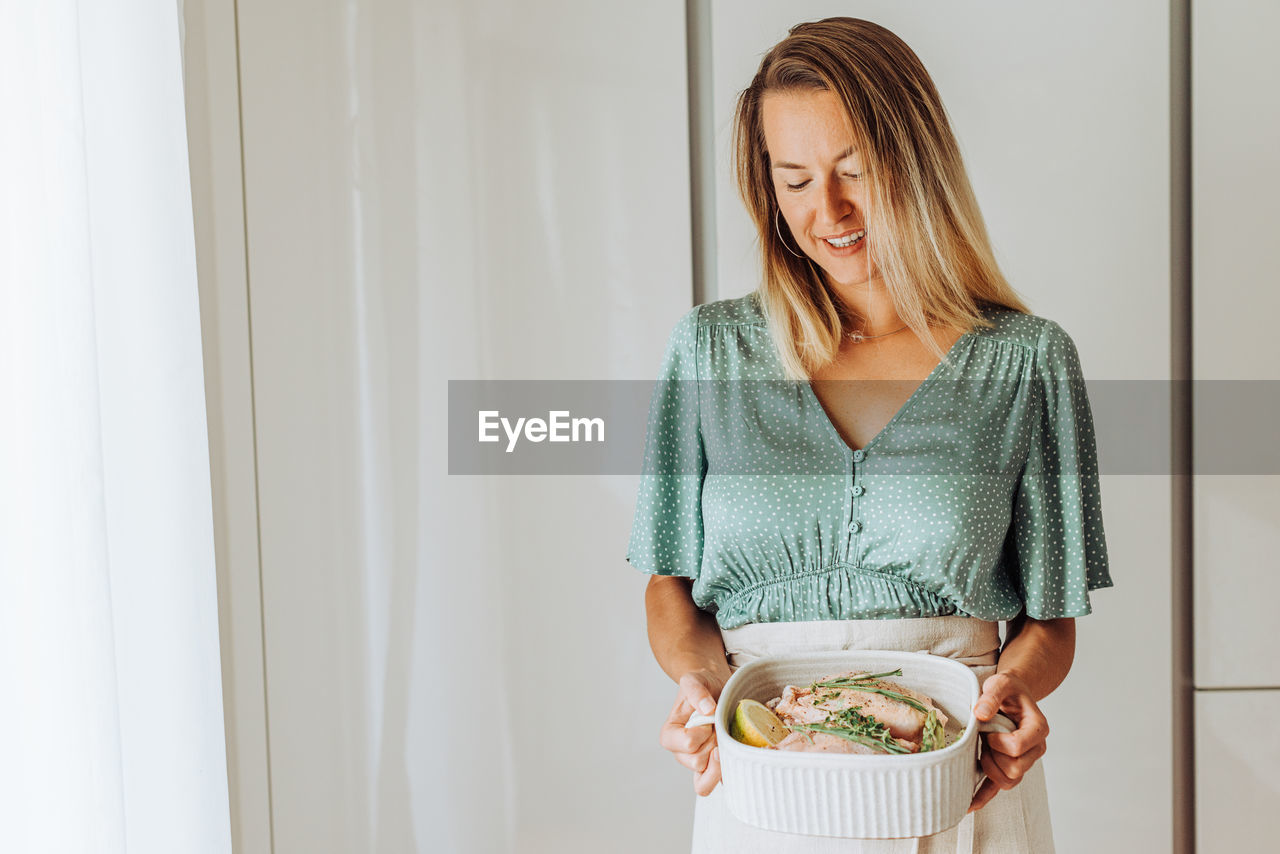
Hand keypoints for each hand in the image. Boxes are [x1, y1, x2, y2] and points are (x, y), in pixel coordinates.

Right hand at [658, 670, 726, 795]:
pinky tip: (735, 756)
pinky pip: (719, 785)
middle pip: (699, 762)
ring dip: (721, 758)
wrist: (717, 688)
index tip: (708, 717)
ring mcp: (698, 764)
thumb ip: (696, 691)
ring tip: (724, 738)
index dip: (702, 732)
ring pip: (707, 780)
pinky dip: (729, 774)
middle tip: (718, 725)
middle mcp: (681, 753)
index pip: (688, 744)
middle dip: (714, 742)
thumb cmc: (703, 685)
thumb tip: (707, 710)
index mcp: (670, 735)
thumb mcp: (695, 680)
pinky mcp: (714, 769)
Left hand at [968, 671, 1048, 813]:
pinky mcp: (1011, 768)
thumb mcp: (1000, 683)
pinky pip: (999, 788)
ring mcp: (1025, 761)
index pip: (1018, 746)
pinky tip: (968, 804)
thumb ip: (992, 695)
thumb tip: (980, 714)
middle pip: (1015, 768)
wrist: (1012, 694)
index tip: (987, 729)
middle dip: (993, 755)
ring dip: (989, 768)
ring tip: (982, 748)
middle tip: (984, 738)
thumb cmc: (1008, 689)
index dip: (998, 741)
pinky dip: (984, 796)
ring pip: (1009, 781)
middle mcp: (1036, 749)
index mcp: (1037, 728)